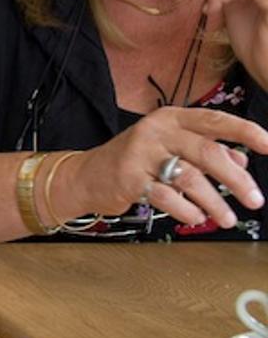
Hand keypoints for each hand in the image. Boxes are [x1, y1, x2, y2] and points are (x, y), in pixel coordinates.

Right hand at [62, 106, 265, 228]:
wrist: (87, 175)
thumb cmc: (135, 161)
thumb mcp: (170, 148)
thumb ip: (206, 151)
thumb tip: (242, 163)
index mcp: (170, 118)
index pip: (214, 120)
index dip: (245, 132)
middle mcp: (156, 132)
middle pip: (207, 152)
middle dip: (237, 180)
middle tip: (255, 200)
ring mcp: (140, 154)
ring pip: (190, 178)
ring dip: (215, 203)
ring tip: (226, 219)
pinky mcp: (129, 178)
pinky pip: (168, 197)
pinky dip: (187, 211)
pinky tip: (195, 217)